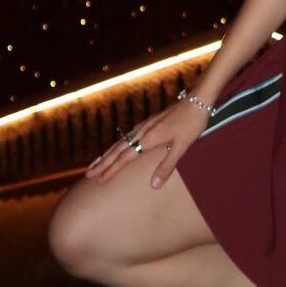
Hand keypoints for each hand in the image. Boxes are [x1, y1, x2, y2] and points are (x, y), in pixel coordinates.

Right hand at [84, 97, 210, 188]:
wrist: (197, 101)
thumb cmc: (192, 124)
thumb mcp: (182, 147)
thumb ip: (167, 166)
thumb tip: (154, 186)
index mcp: (149, 139)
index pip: (125, 158)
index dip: (111, 170)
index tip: (98, 180)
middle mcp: (143, 131)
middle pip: (118, 150)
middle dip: (102, 163)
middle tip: (88, 174)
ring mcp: (145, 125)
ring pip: (121, 142)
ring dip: (107, 153)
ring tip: (96, 163)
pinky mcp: (150, 122)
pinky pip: (128, 136)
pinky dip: (118, 145)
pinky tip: (117, 147)